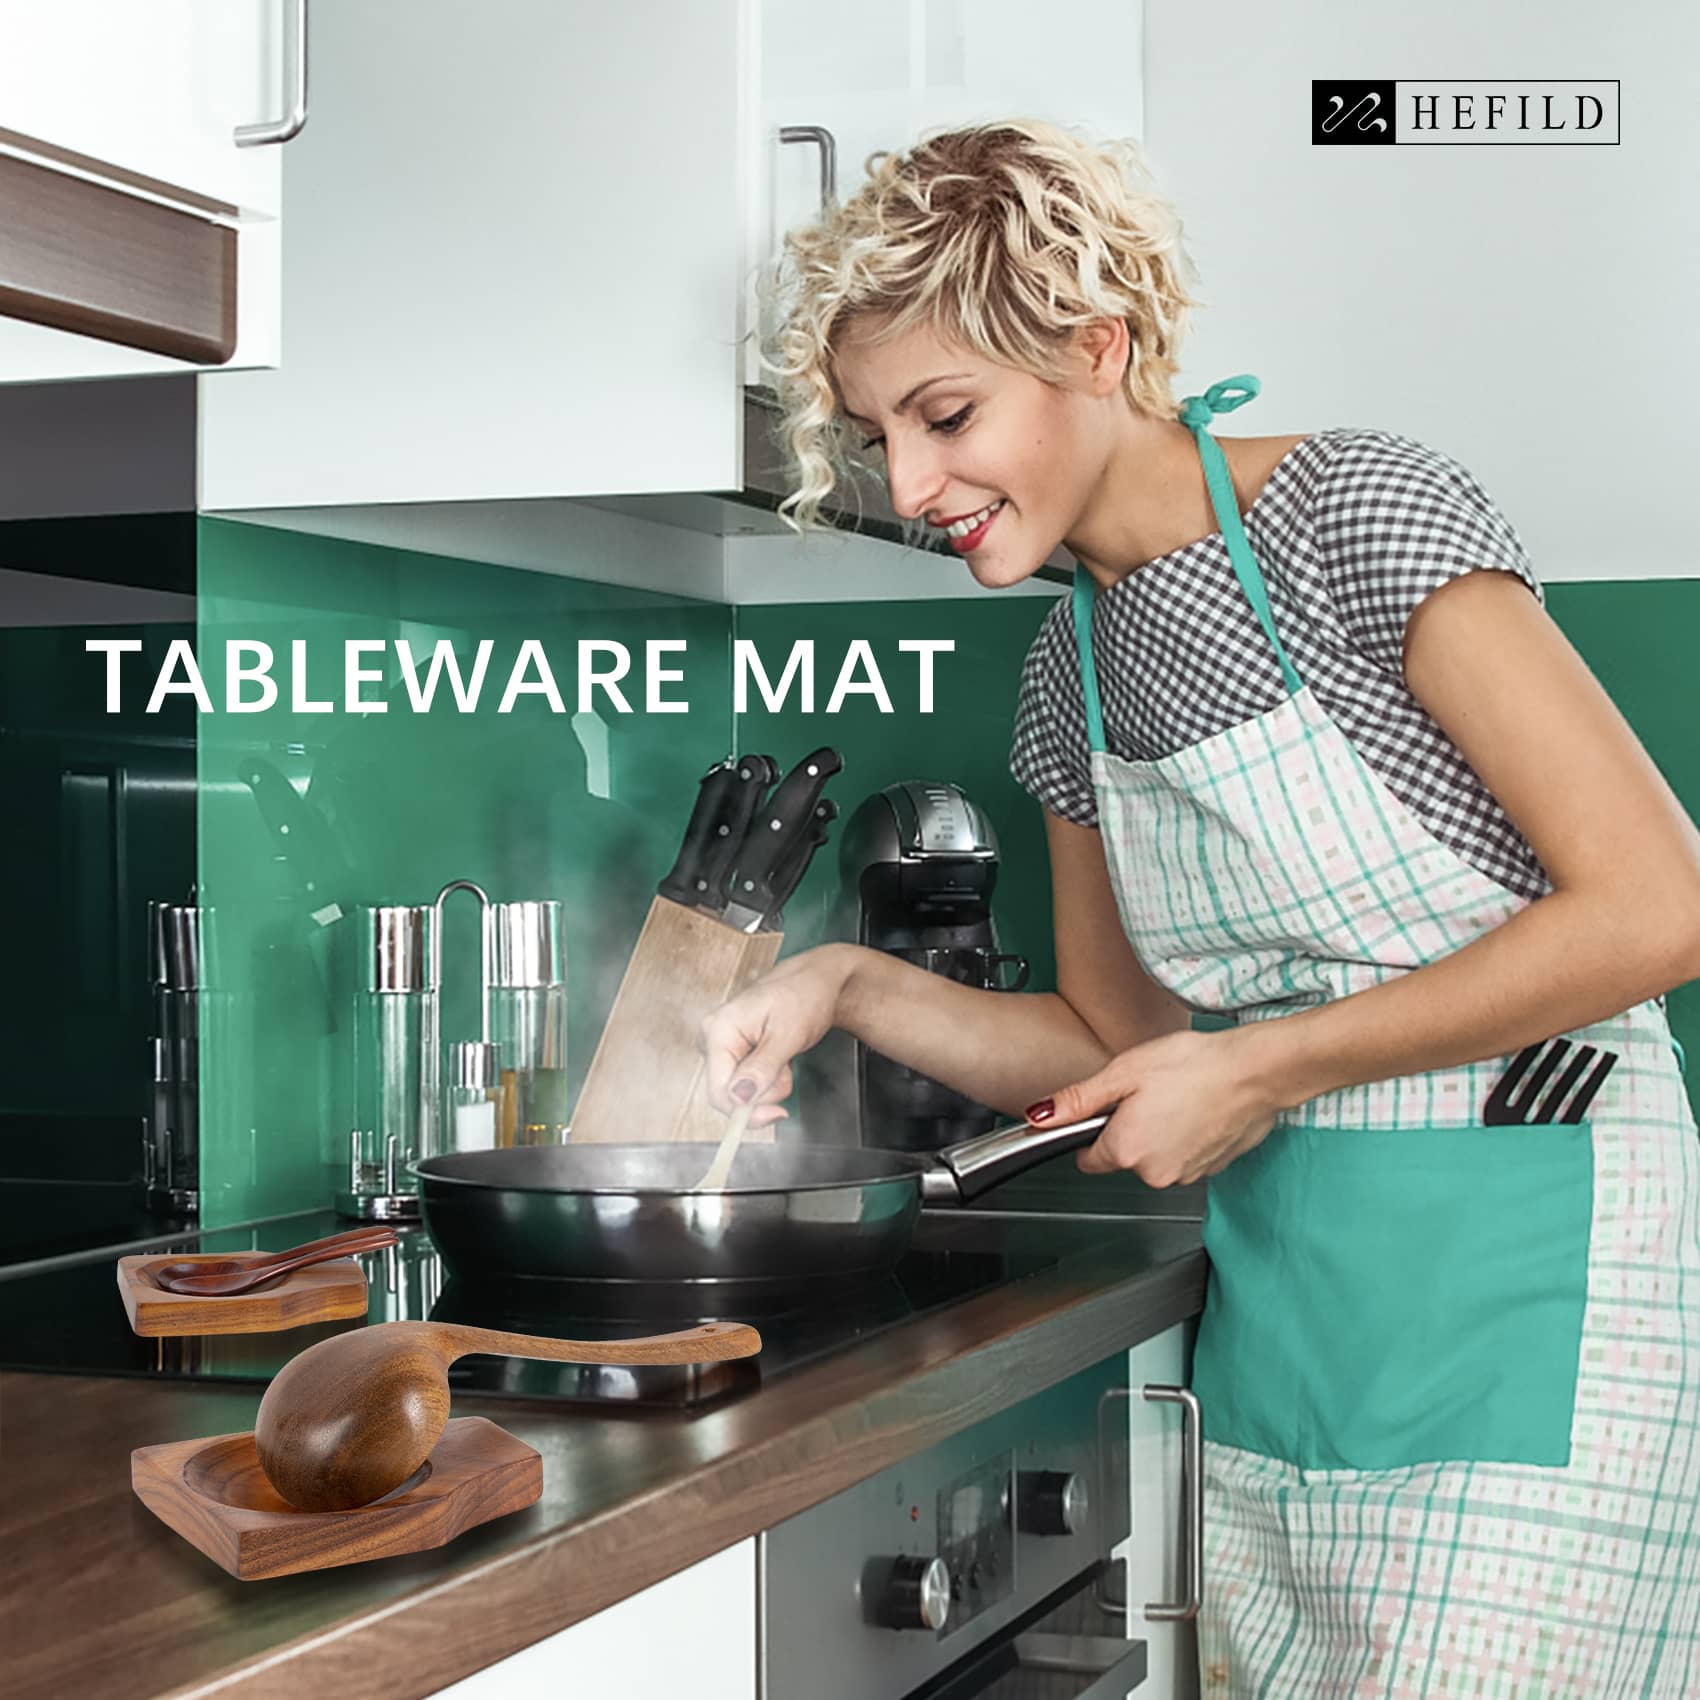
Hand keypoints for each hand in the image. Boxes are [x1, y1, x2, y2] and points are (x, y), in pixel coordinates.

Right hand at [700, 945, 856, 1125]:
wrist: (818, 982)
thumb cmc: (804, 995)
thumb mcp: (787, 1034)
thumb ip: (762, 1068)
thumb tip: (739, 1097)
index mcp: (719, 1030)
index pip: (718, 1090)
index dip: (745, 1110)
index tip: (776, 1114)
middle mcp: (714, 1037)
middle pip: (729, 1093)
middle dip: (763, 1091)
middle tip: (787, 1070)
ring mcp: (724, 1045)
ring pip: (742, 1090)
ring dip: (770, 1084)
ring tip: (785, 1056)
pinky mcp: (736, 1052)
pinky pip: (749, 1081)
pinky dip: (769, 1077)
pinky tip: (779, 1057)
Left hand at [1035, 1026, 1281, 1186]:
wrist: (1256, 1071)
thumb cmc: (1194, 1066)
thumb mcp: (1123, 1072)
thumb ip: (1078, 1100)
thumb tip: (1040, 1115)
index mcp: (1126, 1150)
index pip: (1087, 1159)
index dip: (1092, 1132)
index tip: (1106, 1111)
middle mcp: (1154, 1173)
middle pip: (1123, 1158)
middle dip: (1128, 1129)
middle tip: (1149, 1094)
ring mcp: (1186, 1176)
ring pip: (1155, 1157)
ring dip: (1159, 1134)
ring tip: (1178, 1099)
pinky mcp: (1211, 1170)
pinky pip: (1184, 1156)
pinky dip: (1186, 1138)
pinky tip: (1197, 1110)